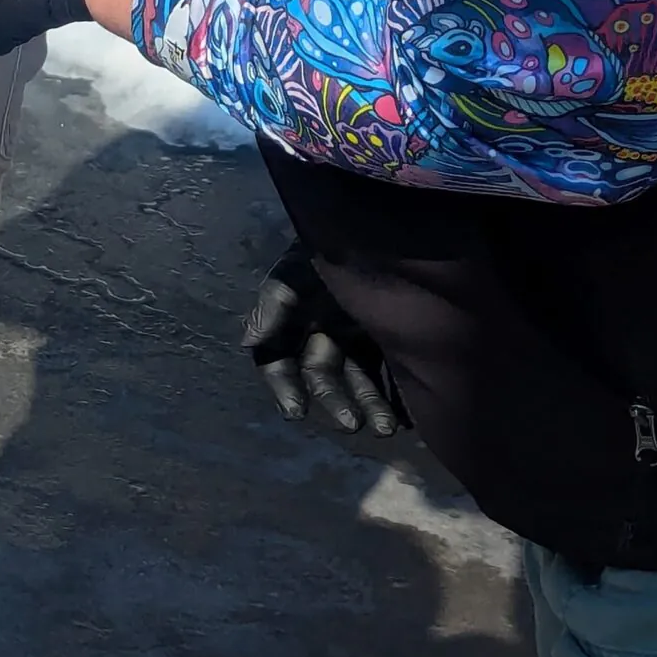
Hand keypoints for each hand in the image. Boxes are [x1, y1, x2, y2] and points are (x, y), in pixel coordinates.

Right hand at [242, 243, 407, 435]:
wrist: (391, 227)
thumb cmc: (341, 249)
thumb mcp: (302, 269)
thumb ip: (274, 303)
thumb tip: (248, 341)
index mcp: (299, 316)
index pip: (280, 360)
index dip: (284, 386)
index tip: (296, 412)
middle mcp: (327, 328)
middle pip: (324, 376)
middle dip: (336, 402)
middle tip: (353, 425)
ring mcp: (362, 334)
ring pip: (360, 380)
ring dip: (370, 405)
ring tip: (388, 428)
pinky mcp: (395, 336)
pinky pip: (392, 373)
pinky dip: (396, 395)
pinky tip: (407, 413)